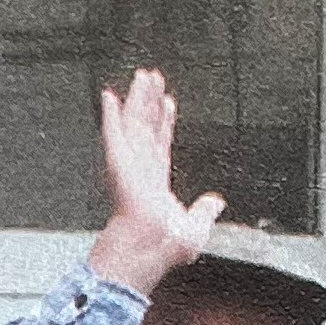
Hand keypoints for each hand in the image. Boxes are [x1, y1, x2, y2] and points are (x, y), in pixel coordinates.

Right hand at [88, 68, 222, 293]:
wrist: (151, 248)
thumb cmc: (165, 247)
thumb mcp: (195, 227)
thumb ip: (204, 211)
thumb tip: (216, 202)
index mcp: (156, 183)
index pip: (161, 144)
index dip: (165, 123)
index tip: (168, 104)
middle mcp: (141, 169)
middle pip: (146, 127)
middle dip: (150, 102)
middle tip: (153, 78)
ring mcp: (129, 164)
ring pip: (135, 123)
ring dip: (138, 98)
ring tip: (143, 76)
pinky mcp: (119, 163)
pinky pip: (114, 134)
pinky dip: (110, 115)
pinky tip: (109, 96)